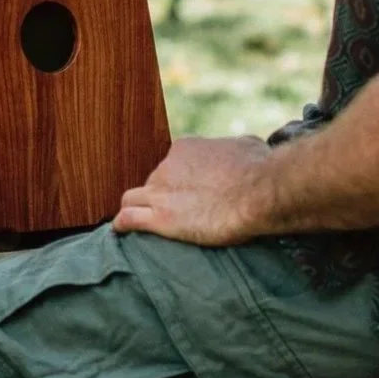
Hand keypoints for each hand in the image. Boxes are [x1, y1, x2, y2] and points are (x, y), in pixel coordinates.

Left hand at [112, 136, 277, 246]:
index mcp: (186, 148)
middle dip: (160, 196)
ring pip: (132, 198)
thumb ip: (236, 148)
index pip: (173, 164)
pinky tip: (121, 231)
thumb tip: (243, 151)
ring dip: (135, 209)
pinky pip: (128, 219)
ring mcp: (160, 191)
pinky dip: (123, 225)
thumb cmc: (257, 168)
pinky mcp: (160, 218)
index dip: (179, 180)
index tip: (188, 192)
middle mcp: (168, 166)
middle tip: (175, 213)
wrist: (257, 191)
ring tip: (139, 223)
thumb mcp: (248, 146)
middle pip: (153, 182)